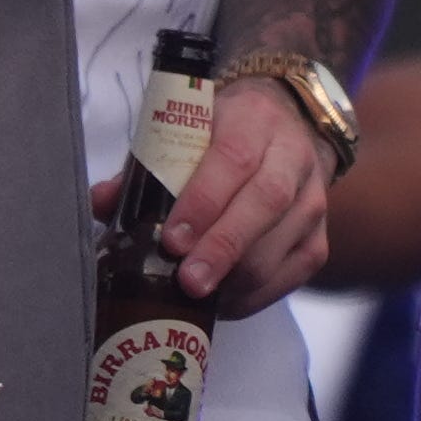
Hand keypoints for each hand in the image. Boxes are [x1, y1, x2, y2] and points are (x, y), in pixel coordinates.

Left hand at [136, 76, 336, 316]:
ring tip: (196, 298)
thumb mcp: (182, 134)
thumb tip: (101, 202)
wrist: (283, 131)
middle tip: (187, 281)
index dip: (204, 200)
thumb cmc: (218, 137)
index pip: (234, 157)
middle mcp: (293, 154)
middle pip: (266, 203)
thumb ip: (142, 168)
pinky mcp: (318, 238)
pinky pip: (291, 275)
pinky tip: (222, 303)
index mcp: (253, 118)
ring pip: (280, 246)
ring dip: (236, 279)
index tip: (173, 239)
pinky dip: (254, 297)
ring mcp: (312, 198)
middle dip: (223, 247)